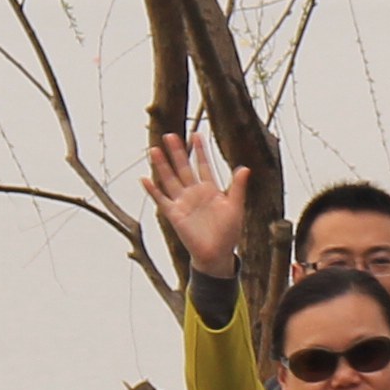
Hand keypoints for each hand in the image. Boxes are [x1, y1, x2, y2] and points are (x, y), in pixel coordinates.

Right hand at [143, 134, 253, 280]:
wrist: (217, 254)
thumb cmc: (228, 232)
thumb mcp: (235, 207)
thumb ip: (237, 187)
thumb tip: (245, 168)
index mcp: (211, 190)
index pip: (203, 165)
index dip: (200, 151)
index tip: (197, 135)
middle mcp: (195, 193)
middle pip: (183, 168)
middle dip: (177, 152)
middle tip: (170, 135)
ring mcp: (183, 202)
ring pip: (170, 179)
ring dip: (162, 166)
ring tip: (154, 150)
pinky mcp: (174, 214)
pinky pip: (161, 200)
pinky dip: (153, 190)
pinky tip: (145, 179)